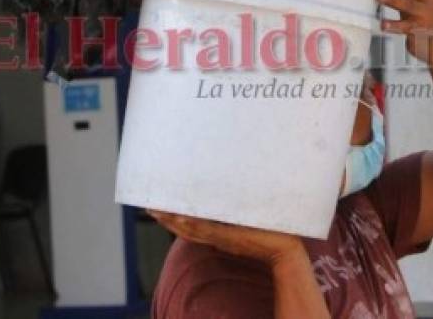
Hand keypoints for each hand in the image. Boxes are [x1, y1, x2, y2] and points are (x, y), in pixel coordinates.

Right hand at [148, 211, 305, 267]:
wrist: (285, 248)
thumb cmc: (270, 230)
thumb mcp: (248, 215)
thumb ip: (236, 206)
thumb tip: (230, 184)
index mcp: (217, 232)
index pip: (189, 225)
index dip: (172, 217)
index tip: (157, 205)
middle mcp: (216, 236)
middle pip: (183, 228)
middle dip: (165, 217)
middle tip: (146, 205)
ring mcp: (221, 237)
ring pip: (190, 229)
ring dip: (172, 220)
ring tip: (156, 210)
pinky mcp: (230, 237)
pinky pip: (207, 231)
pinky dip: (192, 225)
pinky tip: (180, 217)